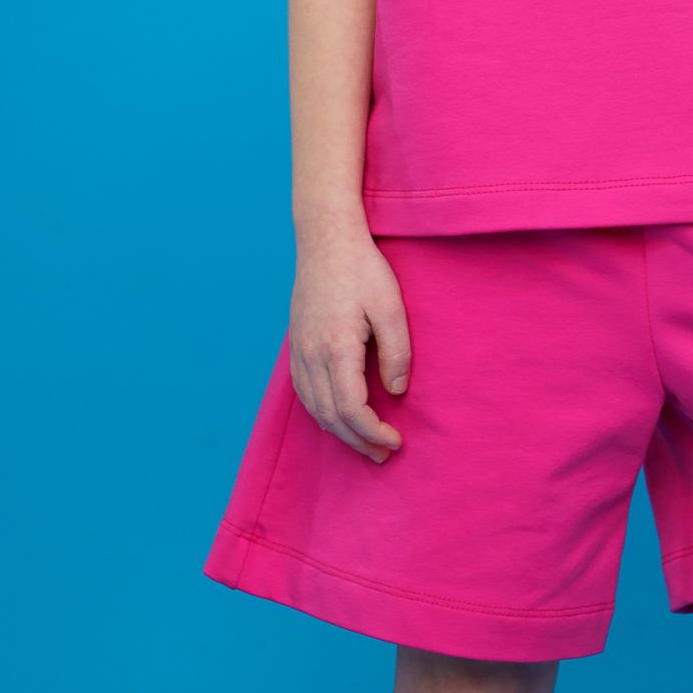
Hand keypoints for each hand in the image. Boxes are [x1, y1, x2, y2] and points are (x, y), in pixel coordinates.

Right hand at [289, 226, 410, 462]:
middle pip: (329, 416)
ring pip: (313, 408)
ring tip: (364, 443)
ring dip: (338, 432)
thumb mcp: (391, 307)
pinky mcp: (296, 344)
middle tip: (383, 454)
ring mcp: (299, 350)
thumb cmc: (363, 269)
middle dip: (357, 441)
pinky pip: (303, 392)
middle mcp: (310, 355)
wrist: (326, 238)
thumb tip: (396, 392)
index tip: (395, 441)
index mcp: (336, 348)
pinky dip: (320, 413)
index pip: (350, 409)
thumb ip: (397, 352)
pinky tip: (337, 417)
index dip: (372, 432)